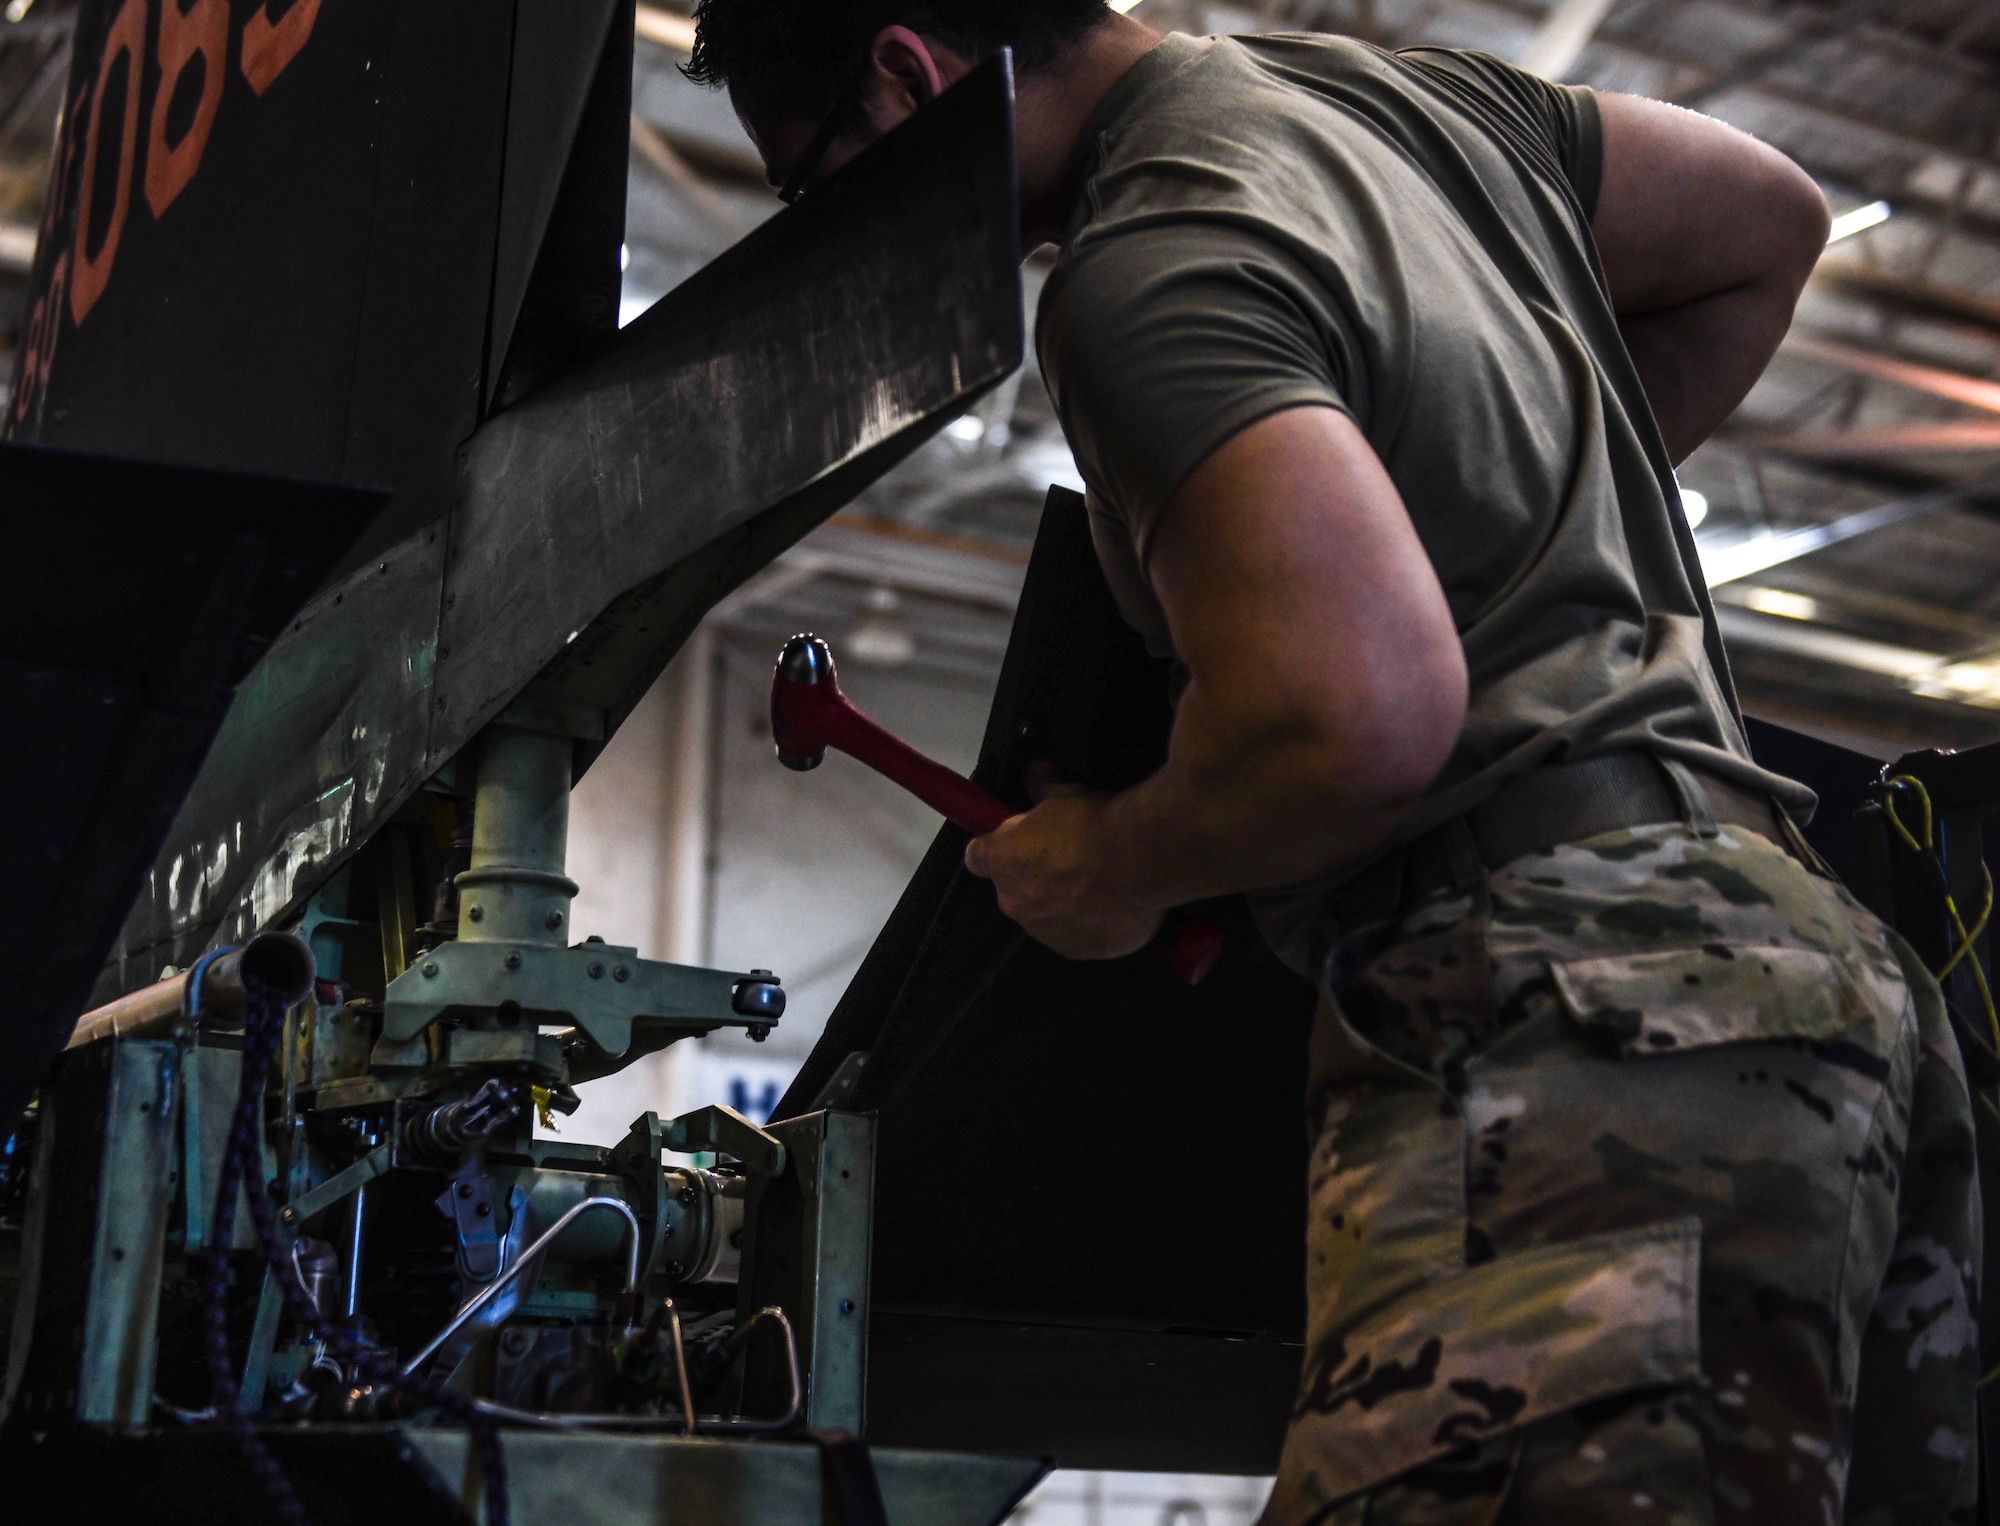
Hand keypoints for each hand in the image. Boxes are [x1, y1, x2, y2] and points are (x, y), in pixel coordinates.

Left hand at [962, 766, 1164, 959]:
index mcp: (1002, 860)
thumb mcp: (1066, 794)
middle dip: (1037, 878)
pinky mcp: (1076, 950)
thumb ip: (1046, 789)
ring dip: (1064, 904)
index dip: (993, 851)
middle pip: (1016, 891)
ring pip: (1047, 918)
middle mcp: (1015, 901)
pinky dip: (1092, 926)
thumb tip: (1038, 774)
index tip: (1011, 845)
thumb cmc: (1094, 826)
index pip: (978, 858)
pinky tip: (1114, 906)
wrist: (1137, 861)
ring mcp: (1044, 931)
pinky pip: (1078, 938)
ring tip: (1099, 884)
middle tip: (1071, 860)